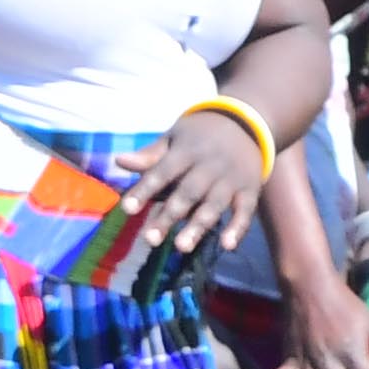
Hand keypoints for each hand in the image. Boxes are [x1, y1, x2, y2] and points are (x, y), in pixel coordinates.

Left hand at [115, 107, 271, 266]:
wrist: (247, 121)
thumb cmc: (201, 134)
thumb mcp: (175, 137)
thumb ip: (150, 155)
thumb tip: (118, 161)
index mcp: (187, 150)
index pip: (162, 172)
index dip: (145, 190)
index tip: (127, 209)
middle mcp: (210, 165)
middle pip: (188, 193)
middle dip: (169, 216)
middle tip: (150, 240)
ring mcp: (232, 178)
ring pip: (214, 205)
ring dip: (198, 226)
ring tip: (181, 247)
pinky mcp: (250, 189)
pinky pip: (246, 211)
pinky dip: (238, 228)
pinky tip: (228, 246)